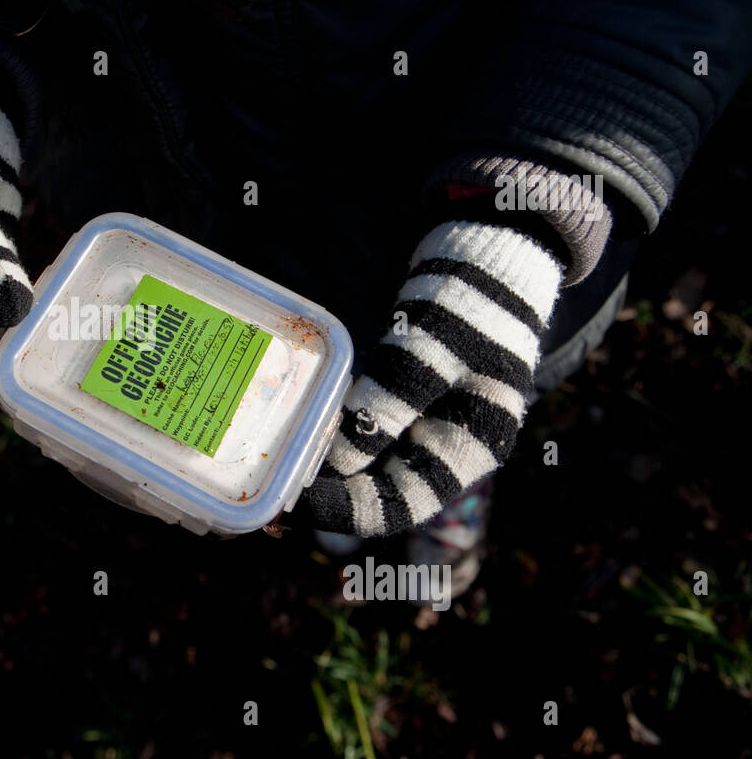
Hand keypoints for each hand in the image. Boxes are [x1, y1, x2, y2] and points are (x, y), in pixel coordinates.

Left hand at [301, 220, 562, 534]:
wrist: (488, 247)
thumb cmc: (471, 301)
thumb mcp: (431, 353)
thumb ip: (388, 406)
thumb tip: (336, 463)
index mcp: (468, 448)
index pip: (402, 503)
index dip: (348, 511)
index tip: (296, 505)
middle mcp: (446, 444)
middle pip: (378, 486)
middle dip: (326, 492)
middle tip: (271, 489)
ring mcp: (424, 419)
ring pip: (364, 458)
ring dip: (322, 462)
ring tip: (276, 458)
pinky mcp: (403, 394)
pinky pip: (361, 424)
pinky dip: (330, 427)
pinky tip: (296, 422)